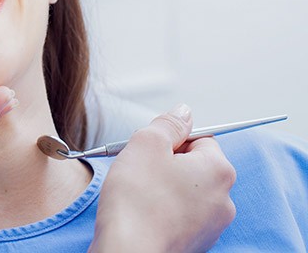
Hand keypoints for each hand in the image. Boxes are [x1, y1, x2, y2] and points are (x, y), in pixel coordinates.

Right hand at [90, 104, 236, 252]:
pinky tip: (144, 212)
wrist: (128, 252)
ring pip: (186, 190)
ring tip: (140, 193)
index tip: (151, 149)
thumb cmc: (137, 201)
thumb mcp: (147, 143)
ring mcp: (211, 225)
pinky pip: (180, 214)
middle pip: (194, 164)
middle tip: (141, 169)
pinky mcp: (195, 242)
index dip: (170, 139)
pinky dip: (163, 209)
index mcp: (219, 169)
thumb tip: (183, 113)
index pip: (199, 137)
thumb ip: (168, 123)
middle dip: (167, 162)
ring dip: (164, 186)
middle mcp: (224, 199)